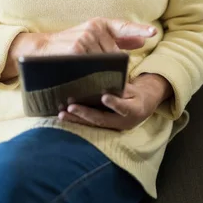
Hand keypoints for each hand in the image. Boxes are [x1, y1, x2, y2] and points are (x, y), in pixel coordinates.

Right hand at [0, 18, 156, 81]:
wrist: (42, 49)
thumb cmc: (70, 44)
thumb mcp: (93, 36)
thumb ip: (118, 39)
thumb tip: (142, 41)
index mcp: (99, 23)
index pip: (124, 26)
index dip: (139, 30)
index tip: (153, 33)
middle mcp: (93, 27)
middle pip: (115, 53)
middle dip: (114, 67)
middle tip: (110, 77)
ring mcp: (85, 38)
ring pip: (105, 61)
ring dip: (104, 73)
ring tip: (99, 79)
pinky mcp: (76, 50)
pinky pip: (92, 67)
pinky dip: (94, 75)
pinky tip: (92, 80)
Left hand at [58, 73, 172, 130]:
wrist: (140, 109)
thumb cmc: (135, 94)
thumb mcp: (134, 88)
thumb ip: (121, 86)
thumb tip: (108, 75)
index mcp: (134, 110)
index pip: (124, 108)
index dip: (115, 103)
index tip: (104, 97)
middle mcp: (122, 122)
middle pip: (103, 119)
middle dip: (86, 113)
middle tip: (72, 107)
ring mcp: (112, 126)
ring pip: (93, 124)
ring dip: (76, 119)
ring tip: (62, 113)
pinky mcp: (104, 127)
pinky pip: (88, 124)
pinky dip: (76, 120)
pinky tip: (63, 115)